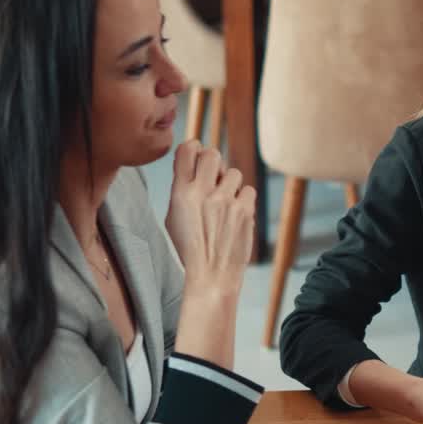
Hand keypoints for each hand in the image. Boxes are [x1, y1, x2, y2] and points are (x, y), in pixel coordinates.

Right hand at [164, 140, 255, 294]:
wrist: (212, 275)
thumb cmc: (191, 247)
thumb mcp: (174, 217)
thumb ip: (181, 189)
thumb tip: (189, 162)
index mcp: (180, 194)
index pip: (187, 150)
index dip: (194, 148)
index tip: (197, 155)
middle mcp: (202, 194)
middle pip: (212, 154)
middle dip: (214, 162)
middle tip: (215, 177)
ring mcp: (225, 201)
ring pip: (234, 173)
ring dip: (231, 185)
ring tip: (226, 204)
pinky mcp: (244, 211)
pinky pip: (249, 190)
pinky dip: (244, 200)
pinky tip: (236, 214)